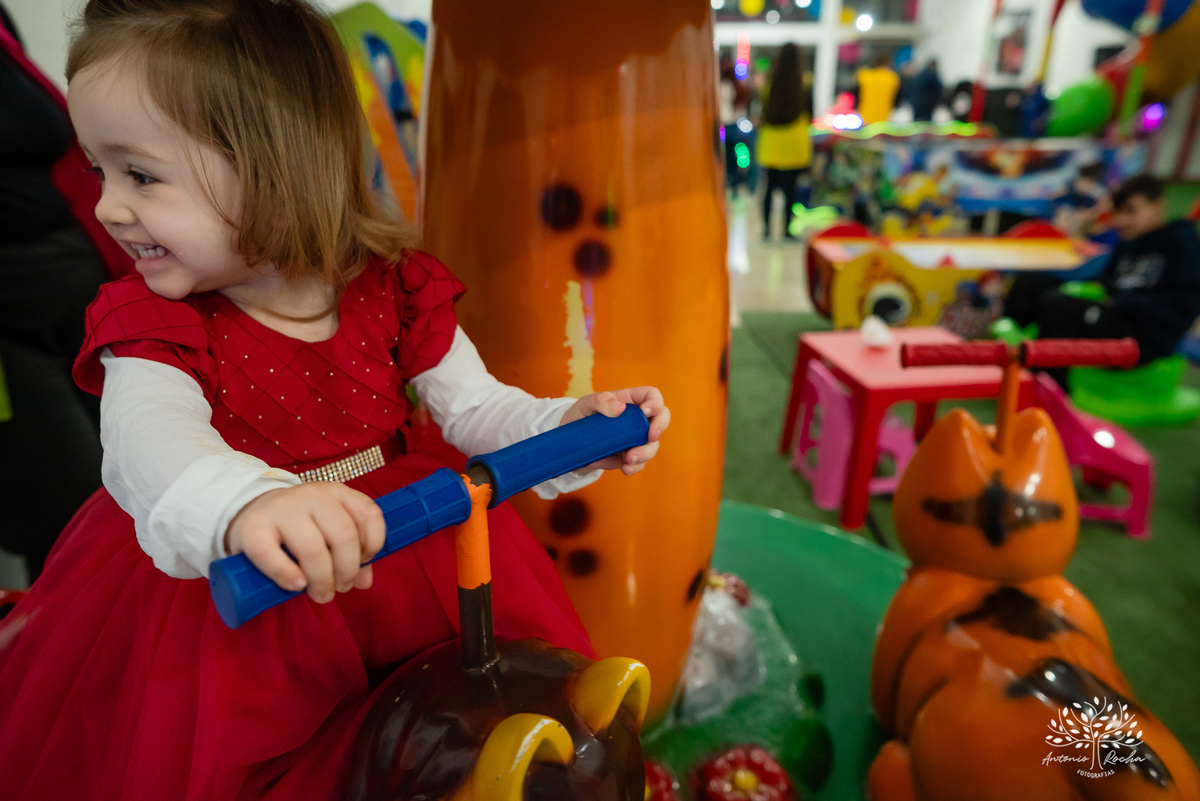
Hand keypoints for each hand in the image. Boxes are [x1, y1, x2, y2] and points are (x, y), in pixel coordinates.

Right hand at [224, 482, 385, 602]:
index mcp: (336, 492)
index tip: (363, 562)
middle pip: (343, 535)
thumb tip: (364, 582)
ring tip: (321, 593)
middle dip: (347, 570)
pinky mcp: (253, 528)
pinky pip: (272, 556)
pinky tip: (297, 585)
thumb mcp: (328, 531)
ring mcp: (281, 508)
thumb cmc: (300, 528)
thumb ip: (352, 553)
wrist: (252, 515)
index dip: (372, 544)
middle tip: (340, 588)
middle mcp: (312, 495)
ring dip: (322, 579)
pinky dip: (288, 576)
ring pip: (312, 548)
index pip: (368, 513)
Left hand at [559, 387, 669, 475]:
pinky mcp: (629, 456)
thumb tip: (619, 408)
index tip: (645, 412)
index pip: (652, 396)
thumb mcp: (587, 403)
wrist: (570, 441)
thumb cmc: (581, 415)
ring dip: (645, 452)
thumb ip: (601, 401)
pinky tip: (625, 468)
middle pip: (662, 418)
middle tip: (650, 436)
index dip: (655, 402)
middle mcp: (638, 419)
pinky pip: (639, 463)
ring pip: (653, 445)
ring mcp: (635, 439)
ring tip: (629, 458)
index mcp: (630, 401)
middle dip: (659, 427)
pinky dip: (635, 467)